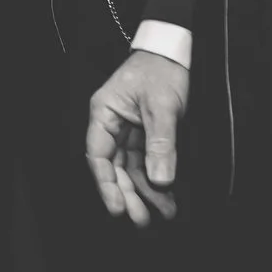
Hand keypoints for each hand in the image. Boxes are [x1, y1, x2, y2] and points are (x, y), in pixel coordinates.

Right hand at [84, 52, 186, 227]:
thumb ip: (161, 143)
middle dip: (128, 194)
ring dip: (145, 192)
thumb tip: (160, 179)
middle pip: (115, 167)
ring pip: (132, 169)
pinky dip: (156, 179)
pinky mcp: (144, 135)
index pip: (99, 156)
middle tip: (141, 220)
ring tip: (162, 213)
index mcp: (104, 114)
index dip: (106, 184)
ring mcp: (128, 131)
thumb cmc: (159, 69)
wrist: (172, 52)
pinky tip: (167, 195)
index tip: (118, 207)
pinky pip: (147, 162)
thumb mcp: (162, 106)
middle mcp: (112, 125)